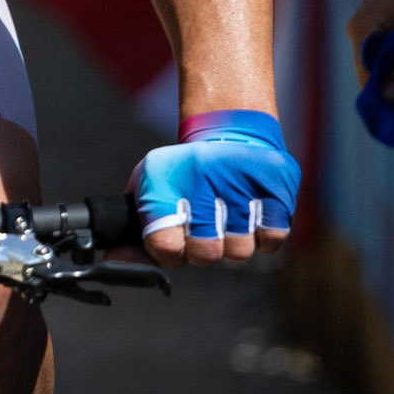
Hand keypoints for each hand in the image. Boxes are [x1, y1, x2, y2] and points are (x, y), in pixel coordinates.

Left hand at [130, 112, 297, 266]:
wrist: (232, 132)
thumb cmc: (186, 174)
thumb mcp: (151, 190)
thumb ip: (134, 232)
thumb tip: (115, 261)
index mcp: (167, 179)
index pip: (165, 244)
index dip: (170, 251)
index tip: (174, 239)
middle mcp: (204, 177)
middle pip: (205, 253)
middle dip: (203, 248)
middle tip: (205, 229)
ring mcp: (242, 182)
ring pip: (240, 249)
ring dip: (234, 240)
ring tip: (229, 216)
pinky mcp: (277, 187)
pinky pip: (271, 239)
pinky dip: (262, 234)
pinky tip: (252, 214)